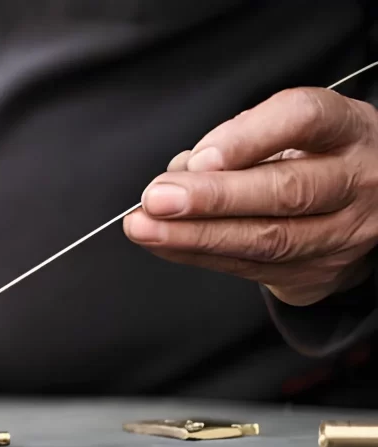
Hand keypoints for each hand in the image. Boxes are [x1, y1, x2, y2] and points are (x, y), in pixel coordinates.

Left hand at [124, 88, 377, 305]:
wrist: (368, 206)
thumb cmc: (315, 155)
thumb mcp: (291, 129)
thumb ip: (240, 138)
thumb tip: (183, 169)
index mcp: (346, 129)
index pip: (304, 119)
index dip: (248, 137)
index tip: (200, 157)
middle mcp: (354, 180)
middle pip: (287, 191)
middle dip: (212, 198)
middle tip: (157, 198)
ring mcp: (342, 232)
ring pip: (268, 239)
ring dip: (195, 235)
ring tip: (146, 227)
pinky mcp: (317, 271)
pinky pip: (250, 267)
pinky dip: (198, 255)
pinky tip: (165, 244)